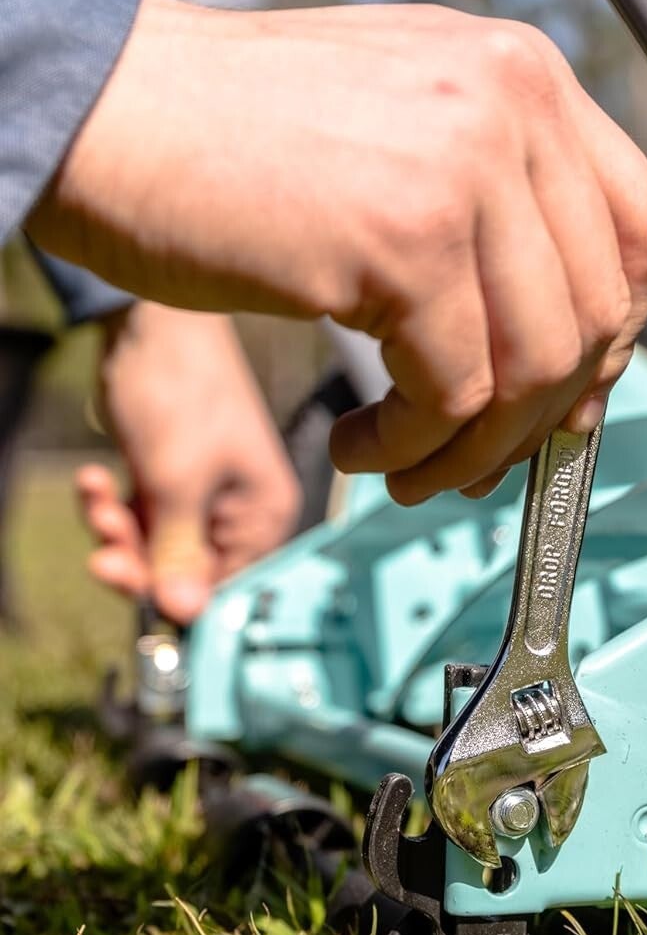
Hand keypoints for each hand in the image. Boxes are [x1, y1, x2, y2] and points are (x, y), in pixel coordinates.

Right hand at [30, 0, 646, 502]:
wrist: (101, 105)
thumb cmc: (241, 136)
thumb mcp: (411, 132)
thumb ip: (504, 214)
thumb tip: (573, 355)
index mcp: (527, 77)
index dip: (620, 331)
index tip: (571, 388)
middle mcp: (513, 106)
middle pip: (602, 313)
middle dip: (548, 413)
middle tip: (483, 453)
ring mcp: (465, 168)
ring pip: (537, 367)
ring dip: (477, 447)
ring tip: (413, 467)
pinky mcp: (407, 240)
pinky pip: (456, 395)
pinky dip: (416, 449)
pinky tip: (366, 449)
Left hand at [76, 303, 300, 622]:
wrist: (150, 320)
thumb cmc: (181, 392)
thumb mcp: (175, 484)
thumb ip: (178, 553)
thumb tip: (186, 613)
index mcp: (265, 516)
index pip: (228, 587)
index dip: (178, 598)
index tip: (131, 592)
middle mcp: (240, 512)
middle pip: (185, 572)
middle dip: (135, 561)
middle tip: (99, 553)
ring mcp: (204, 496)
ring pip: (153, 546)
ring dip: (115, 529)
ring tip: (95, 494)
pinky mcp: (171, 479)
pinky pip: (137, 516)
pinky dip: (111, 503)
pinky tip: (93, 476)